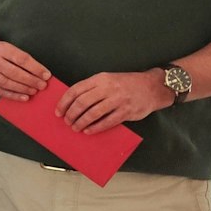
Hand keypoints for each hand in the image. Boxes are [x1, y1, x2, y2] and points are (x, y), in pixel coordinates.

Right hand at [0, 41, 49, 101]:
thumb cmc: (3, 54)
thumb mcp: (13, 50)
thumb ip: (25, 61)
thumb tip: (42, 74)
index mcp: (3, 49)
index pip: (21, 59)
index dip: (35, 68)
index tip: (46, 75)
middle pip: (13, 72)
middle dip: (30, 80)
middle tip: (41, 85)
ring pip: (6, 83)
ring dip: (22, 89)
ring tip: (33, 91)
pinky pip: (0, 91)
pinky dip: (13, 95)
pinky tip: (23, 97)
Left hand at [58, 71, 173, 133]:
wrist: (152, 87)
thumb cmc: (126, 84)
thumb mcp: (108, 79)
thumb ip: (92, 88)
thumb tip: (72, 102)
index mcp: (100, 78)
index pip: (76, 90)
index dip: (64, 102)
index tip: (58, 112)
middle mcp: (108, 88)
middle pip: (82, 103)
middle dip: (71, 114)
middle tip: (67, 121)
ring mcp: (118, 100)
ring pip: (93, 113)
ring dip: (81, 122)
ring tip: (75, 127)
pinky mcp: (126, 111)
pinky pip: (107, 122)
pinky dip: (95, 128)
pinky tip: (88, 131)